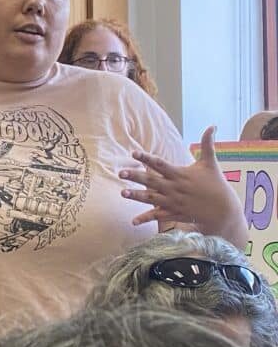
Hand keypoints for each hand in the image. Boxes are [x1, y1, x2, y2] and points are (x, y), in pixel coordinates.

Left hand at [120, 126, 244, 244]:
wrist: (225, 211)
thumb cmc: (216, 185)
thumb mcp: (211, 163)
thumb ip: (207, 144)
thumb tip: (212, 125)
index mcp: (180, 174)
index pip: (160, 164)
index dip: (147, 158)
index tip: (134, 153)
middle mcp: (175, 188)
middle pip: (152, 181)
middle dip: (136, 177)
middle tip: (121, 173)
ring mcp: (173, 202)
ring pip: (152, 199)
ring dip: (136, 196)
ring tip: (122, 193)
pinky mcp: (174, 214)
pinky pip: (158, 217)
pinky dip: (146, 219)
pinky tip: (133, 221)